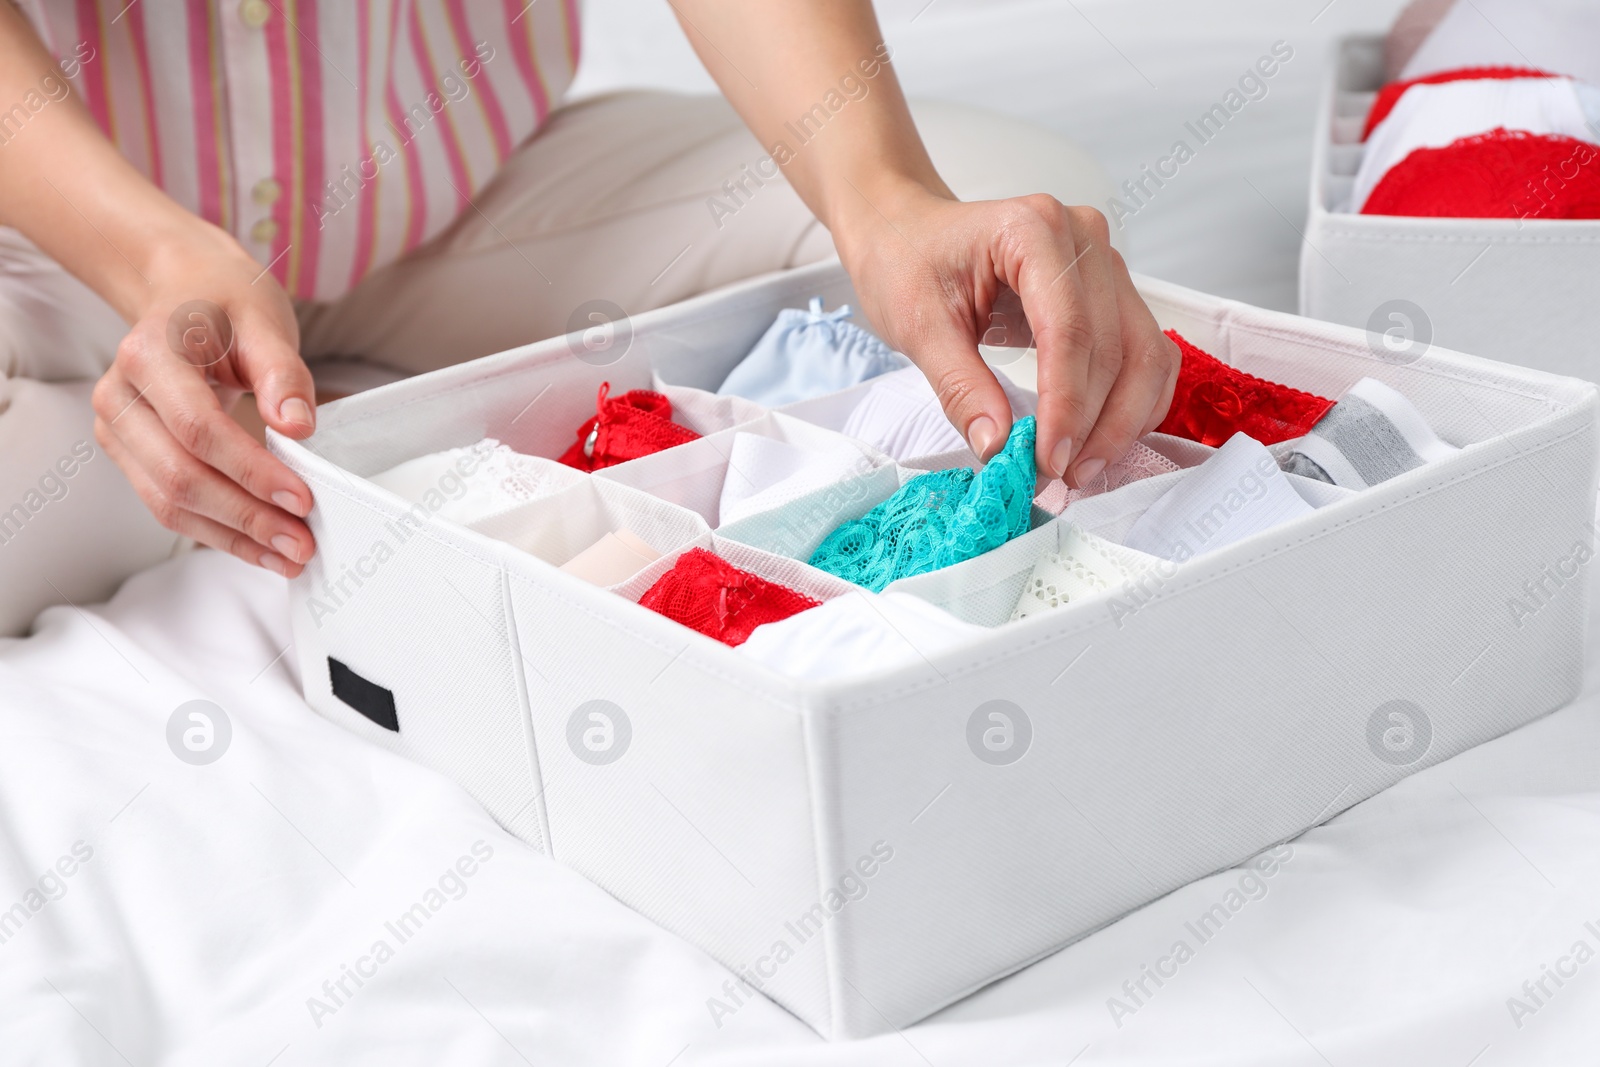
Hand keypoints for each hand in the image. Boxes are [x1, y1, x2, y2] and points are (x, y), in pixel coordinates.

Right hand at [92, 227, 317, 576]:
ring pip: (169, 502)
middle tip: (301, 544)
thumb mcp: (264, 320)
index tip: (301, 499)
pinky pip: (168, 505)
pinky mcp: (131, 454)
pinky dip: (217, 532)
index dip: (250, 471)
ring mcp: (118, 428)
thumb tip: (298, 427)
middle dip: (246, 517)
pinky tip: (259, 547)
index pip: (199, 428)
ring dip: (233, 537)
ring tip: (288, 556)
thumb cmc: (226, 301)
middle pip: (180, 475)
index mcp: (150, 354)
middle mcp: (121, 394)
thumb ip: (283, 373)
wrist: (184, 290)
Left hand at [835, 186, 1179, 486]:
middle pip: (1115, 346)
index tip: (1048, 460)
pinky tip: (1103, 440)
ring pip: (1143, 352)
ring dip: (1122, 419)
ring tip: (1082, 469)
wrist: (909, 230)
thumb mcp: (918, 326)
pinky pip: (1144, 350)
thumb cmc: (907, 261)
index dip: (1066, 403)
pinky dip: (1134, 401)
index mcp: (1032, 231)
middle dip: (1094, 423)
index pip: (1069, 329)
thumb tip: (998, 447)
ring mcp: (1104, 261)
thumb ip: (960, 387)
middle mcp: (1083, 237)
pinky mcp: (1111, 290)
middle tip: (1061, 476)